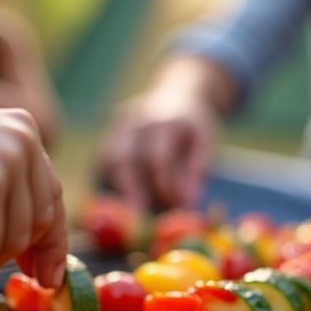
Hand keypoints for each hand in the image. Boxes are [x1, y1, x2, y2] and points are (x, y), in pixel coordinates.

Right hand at [0, 108, 65, 285]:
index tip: (46, 275)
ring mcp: (4, 164)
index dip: (51, 242)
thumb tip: (46, 256)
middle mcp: (23, 140)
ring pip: (14, 242)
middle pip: (39, 222)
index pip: (52, 196)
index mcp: (24, 128)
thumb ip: (13, 193)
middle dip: (9, 254)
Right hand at [102, 88, 218, 209]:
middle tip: (138, 217)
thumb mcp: (205, 141)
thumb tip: (189, 201)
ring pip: (111, 159)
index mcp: (167, 121)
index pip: (160, 157)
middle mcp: (138, 119)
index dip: (164, 185)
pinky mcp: (110, 131)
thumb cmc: (193, 127)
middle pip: (127, 157)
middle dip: (131, 189)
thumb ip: (198, 169)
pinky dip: (111, 180)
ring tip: (132, 209)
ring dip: (120, 187)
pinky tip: (123, 196)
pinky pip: (104, 159)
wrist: (177, 94)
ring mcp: (120, 124)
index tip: (170, 207)